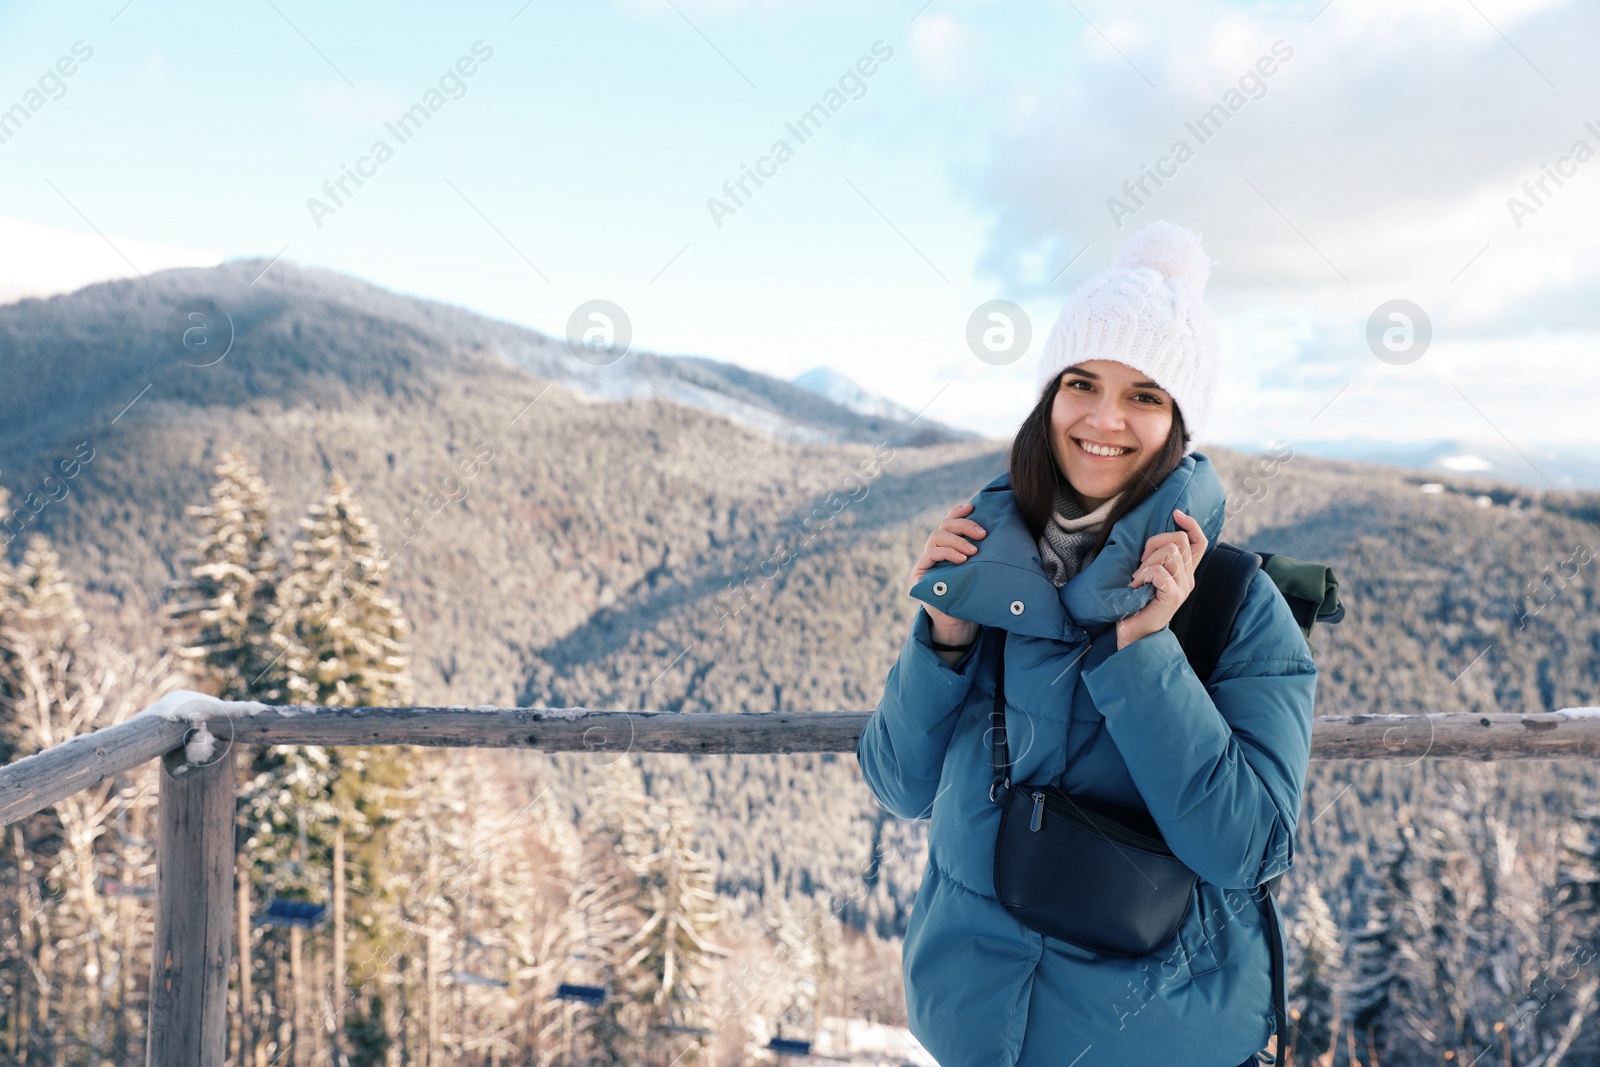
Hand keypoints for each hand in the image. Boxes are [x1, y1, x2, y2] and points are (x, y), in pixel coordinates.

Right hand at [910, 502, 984, 646]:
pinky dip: (946, 553)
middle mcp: (935, 550)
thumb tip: (1010, 533)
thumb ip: (985, 553)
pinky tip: (961, 559)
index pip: (950, 521)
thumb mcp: (982, 569)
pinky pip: (930, 555)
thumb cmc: (975, 595)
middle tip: (982, 534)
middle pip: (944, 525)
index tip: (973, 507)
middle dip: (963, 526)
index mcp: (949, 545)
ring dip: (956, 540)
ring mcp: (926, 561)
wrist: (960, 623)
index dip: (959, 512)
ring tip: (973, 552)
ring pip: (936, 537)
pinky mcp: (919, 574)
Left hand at [1115, 508, 1207, 649]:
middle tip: (1141, 564)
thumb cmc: (1135, 603)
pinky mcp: (1173, 597)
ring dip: (1147, 561)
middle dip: (1154, 544)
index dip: (1191, 524)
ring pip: (1169, 552)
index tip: (1175, 514)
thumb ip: (1156, 558)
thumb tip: (1155, 537)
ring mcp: (1183, 588)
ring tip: (1138, 578)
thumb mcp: (1148, 575)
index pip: (1199, 541)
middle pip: (1179, 540)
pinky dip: (1143, 575)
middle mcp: (1188, 579)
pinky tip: (1136, 586)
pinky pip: (1159, 571)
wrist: (1132, 634)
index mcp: (1184, 572)